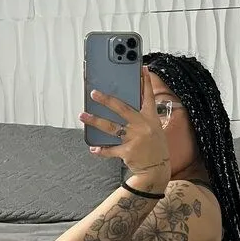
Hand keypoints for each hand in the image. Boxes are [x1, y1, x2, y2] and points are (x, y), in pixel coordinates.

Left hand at [79, 68, 170, 188]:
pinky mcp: (127, 152)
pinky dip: (101, 150)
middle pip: (122, 108)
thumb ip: (143, 118)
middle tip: (94, 93)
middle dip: (106, 100)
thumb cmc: (155, 149)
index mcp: (151, 119)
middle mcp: (143, 127)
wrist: (157, 171)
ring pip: (111, 127)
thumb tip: (126, 107)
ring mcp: (135, 139)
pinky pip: (110, 149)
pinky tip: (93, 148)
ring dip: (95, 120)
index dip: (145, 82)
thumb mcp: (155, 130)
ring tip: (82, 115)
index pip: (148, 97)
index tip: (142, 69)